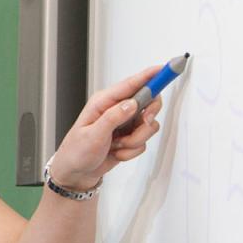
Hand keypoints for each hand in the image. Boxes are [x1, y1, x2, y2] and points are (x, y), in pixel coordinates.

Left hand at [45, 65, 165, 190]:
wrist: (77, 173)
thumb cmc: (76, 152)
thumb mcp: (93, 134)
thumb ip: (113, 118)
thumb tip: (132, 103)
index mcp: (104, 102)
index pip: (132, 84)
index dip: (151, 76)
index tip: (166, 69)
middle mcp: (117, 110)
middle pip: (149, 103)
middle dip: (147, 118)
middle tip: (143, 123)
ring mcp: (125, 124)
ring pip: (148, 126)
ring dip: (135, 140)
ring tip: (116, 145)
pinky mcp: (130, 137)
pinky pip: (143, 142)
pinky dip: (131, 151)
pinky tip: (116, 152)